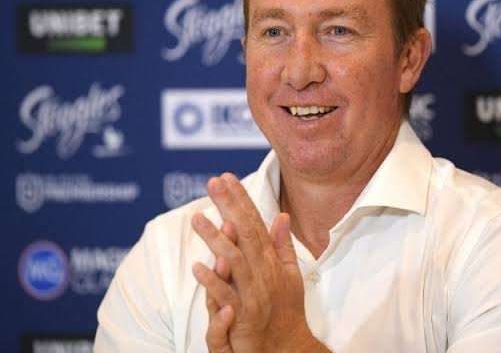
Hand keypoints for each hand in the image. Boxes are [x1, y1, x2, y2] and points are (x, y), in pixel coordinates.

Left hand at [191, 173, 328, 352]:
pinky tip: (198, 267)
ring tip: (197, 218)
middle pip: (245, 232)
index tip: (227, 178)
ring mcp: (254, 292)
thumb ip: (283, 244)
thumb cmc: (286, 311)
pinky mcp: (244, 315)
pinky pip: (226, 296)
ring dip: (216, 238)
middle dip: (229, 205)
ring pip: (234, 260)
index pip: (255, 222)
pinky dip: (213, 281)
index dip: (241, 199)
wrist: (288, 347)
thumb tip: (283, 216)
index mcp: (271, 260)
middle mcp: (264, 271)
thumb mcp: (290, 274)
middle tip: (213, 182)